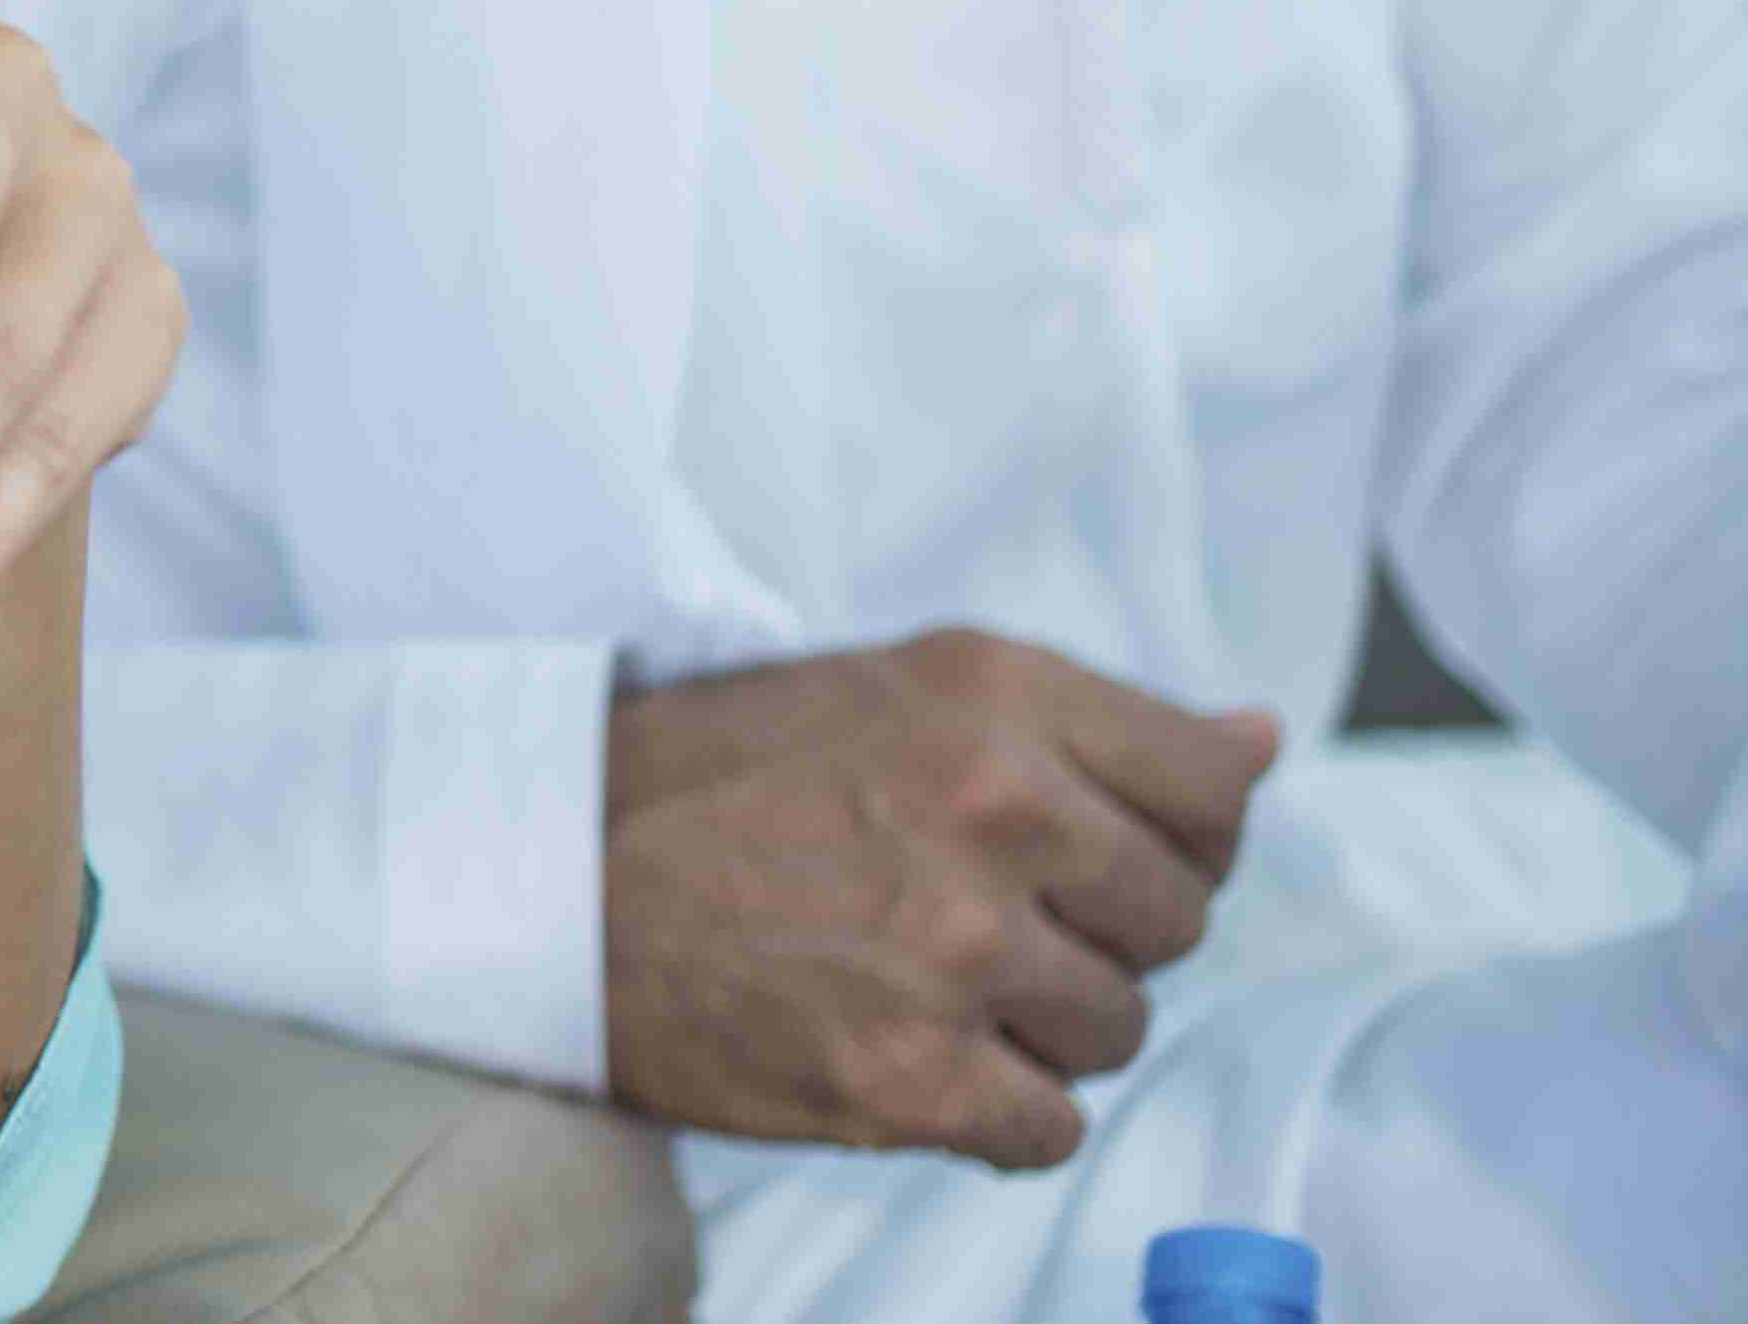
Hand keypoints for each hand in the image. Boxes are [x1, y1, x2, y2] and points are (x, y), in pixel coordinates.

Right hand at [603, 624, 1281, 1166]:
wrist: (552, 875)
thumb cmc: (720, 777)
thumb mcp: (900, 687)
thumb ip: (1086, 720)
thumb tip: (1261, 745)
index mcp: (992, 697)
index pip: (1212, 788)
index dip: (1175, 834)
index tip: (1099, 848)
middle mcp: (991, 808)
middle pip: (1177, 918)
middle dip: (1099, 931)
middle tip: (980, 915)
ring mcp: (955, 948)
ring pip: (1119, 1028)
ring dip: (1045, 1026)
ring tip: (930, 982)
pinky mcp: (912, 1073)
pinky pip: (1050, 1126)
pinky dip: (997, 1111)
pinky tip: (915, 1054)